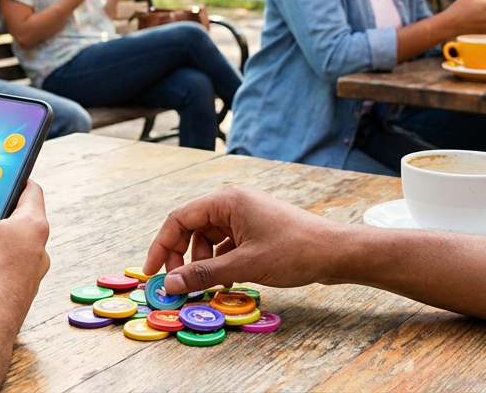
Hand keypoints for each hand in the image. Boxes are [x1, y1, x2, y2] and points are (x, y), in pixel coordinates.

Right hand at [143, 185, 344, 293]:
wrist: (335, 252)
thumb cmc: (294, 251)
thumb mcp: (244, 265)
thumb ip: (203, 274)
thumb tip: (170, 284)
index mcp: (226, 200)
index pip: (179, 219)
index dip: (160, 246)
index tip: (151, 273)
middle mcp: (232, 202)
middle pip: (190, 228)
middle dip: (181, 257)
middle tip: (178, 284)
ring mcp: (245, 215)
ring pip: (207, 238)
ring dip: (202, 263)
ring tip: (209, 285)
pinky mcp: (255, 229)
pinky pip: (225, 244)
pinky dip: (220, 263)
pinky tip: (227, 282)